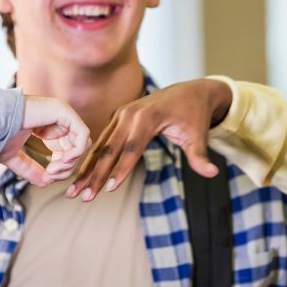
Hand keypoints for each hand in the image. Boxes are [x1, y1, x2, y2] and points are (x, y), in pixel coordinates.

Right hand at [0, 95, 89, 186]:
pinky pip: (82, 134)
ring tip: (52, 169)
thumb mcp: (14, 157)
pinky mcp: (63, 111)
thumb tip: (44, 183)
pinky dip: (76, 151)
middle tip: (49, 175)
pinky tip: (62, 161)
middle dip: (66, 168)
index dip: (61, 168)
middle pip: (76, 148)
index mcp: (47, 127)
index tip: (46, 177)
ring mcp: (61, 112)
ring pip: (82, 143)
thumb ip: (29, 169)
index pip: (66, 150)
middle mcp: (57, 118)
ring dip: (70, 162)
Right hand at [67, 79, 232, 200]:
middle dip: (95, 174)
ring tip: (74, 191)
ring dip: (86, 169)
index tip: (109, 189)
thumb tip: (213, 174)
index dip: (120, 169)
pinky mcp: (118, 118)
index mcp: (148, 117)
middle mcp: (130, 113)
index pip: (131, 148)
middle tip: (82, 196)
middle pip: (110, 149)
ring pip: (101, 146)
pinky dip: (91, 159)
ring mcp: (122, 114)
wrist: (191, 90)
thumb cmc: (194, 115)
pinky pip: (102, 141)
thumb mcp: (198, 135)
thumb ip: (200, 156)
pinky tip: (80, 176)